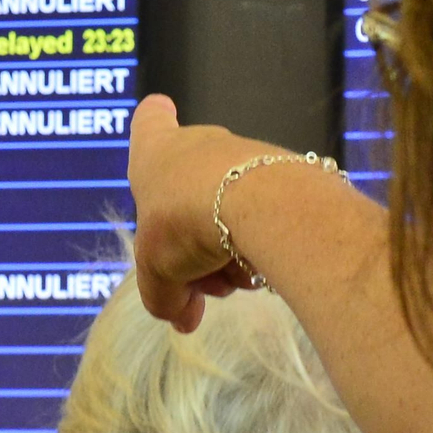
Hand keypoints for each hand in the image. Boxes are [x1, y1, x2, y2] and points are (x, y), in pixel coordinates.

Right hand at [127, 94, 278, 332]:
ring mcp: (244, 157)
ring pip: (226, 212)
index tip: (159, 112)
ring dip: (225, 253)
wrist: (258, 204)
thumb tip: (182, 320)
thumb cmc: (184, 221)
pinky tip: (260, 268)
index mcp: (156, 151)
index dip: (151, 120)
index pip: (149, 121)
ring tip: (232, 277)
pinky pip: (261, 217)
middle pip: (188, 193)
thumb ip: (163, 297)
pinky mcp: (283, 174)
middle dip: (191, 243)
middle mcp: (200, 145)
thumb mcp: (156, 271)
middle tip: (196, 278)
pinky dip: (257, 245)